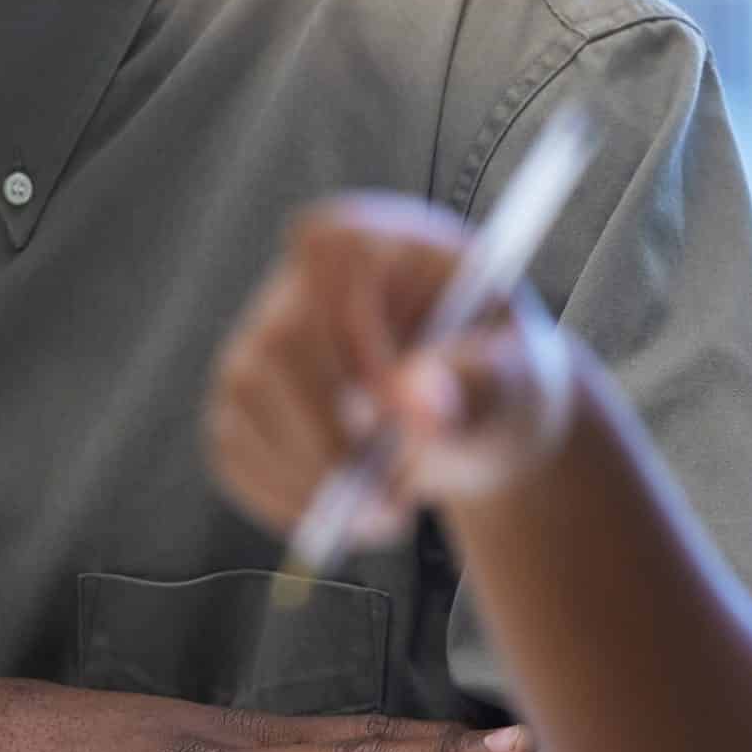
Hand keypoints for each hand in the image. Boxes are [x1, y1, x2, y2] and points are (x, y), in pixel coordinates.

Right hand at [207, 194, 581, 540]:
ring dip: (313, 480)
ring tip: (386, 512)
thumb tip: (417, 404)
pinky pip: (234, 452)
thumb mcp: (517, 376)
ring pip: (247, 404)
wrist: (474, 421)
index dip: (356, 335)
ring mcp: (257, 341)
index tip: (403, 415)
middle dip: (333, 438)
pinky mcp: (239, 403)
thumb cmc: (498, 377)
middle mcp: (300, 281)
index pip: (328, 249)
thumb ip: (479, 381)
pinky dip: (286, 500)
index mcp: (374, 238)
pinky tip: (343, 512)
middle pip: (279, 343)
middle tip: (393, 503)